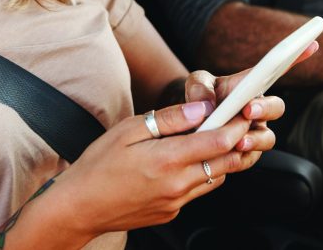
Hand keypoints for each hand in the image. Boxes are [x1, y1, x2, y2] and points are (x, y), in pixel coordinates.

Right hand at [51, 100, 256, 235]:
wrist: (79, 207)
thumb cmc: (98, 164)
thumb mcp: (129, 130)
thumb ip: (170, 119)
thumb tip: (202, 108)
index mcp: (167, 160)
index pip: (218, 142)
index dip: (236, 125)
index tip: (243, 111)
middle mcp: (177, 185)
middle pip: (226, 162)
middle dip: (238, 141)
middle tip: (238, 122)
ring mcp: (176, 202)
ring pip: (216, 177)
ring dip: (222, 158)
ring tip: (213, 138)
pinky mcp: (172, 212)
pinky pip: (198, 190)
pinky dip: (202, 173)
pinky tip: (187, 160)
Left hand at [184, 40, 318, 153]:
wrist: (190, 127)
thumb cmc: (199, 98)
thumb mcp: (196, 84)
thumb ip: (199, 87)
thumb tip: (206, 106)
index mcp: (250, 85)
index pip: (277, 70)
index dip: (296, 56)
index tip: (311, 44)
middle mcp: (259, 108)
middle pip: (276, 107)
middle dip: (265, 109)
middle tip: (248, 110)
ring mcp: (255, 132)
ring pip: (268, 138)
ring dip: (255, 139)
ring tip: (238, 142)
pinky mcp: (247, 154)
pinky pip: (252, 158)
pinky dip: (242, 158)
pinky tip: (229, 155)